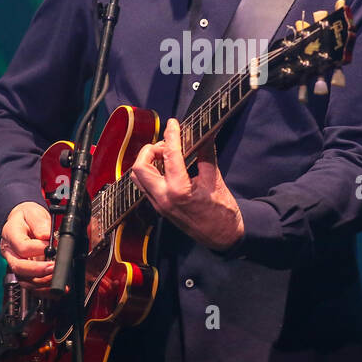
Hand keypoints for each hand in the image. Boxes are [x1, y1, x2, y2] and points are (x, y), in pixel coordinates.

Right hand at [0, 201, 54, 290]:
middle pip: (19, 267)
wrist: (21, 221)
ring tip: (56, 277)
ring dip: (42, 283)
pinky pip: (31, 285)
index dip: (37, 249)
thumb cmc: (26, 217)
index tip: (50, 246)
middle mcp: (10, 252)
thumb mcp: (32, 212)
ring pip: (24, 280)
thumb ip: (39, 223)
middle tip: (54, 267)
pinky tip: (55, 290)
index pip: (21, 247)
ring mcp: (15, 264)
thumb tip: (46, 235)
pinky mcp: (24, 272)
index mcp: (10, 235)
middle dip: (39, 271)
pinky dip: (43, 290)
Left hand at [131, 119, 244, 251]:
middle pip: (140, 167)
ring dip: (148, 161)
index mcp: (178, 191)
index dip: (171, 135)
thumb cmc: (222, 212)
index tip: (174, 123)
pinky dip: (152, 172)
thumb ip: (206, 154)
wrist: (223, 237)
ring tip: (167, 155)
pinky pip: (145, 185)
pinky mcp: (159, 208)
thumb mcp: (215, 179)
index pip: (169, 156)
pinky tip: (167, 167)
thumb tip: (205, 133)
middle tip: (168, 145)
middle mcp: (163, 199)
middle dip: (150, 150)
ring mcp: (159, 205)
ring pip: (138, 177)